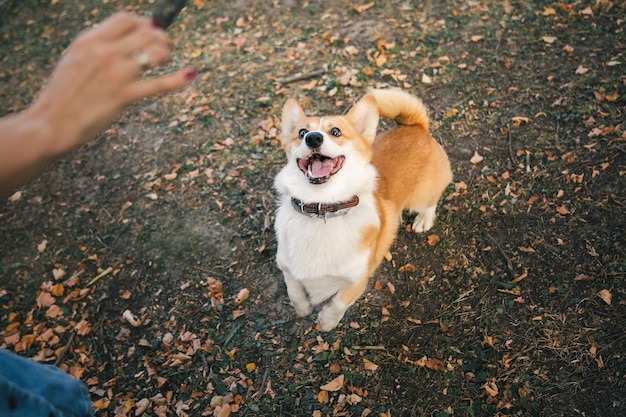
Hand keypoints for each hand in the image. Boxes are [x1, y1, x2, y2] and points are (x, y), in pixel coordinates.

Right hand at [30, 11, 195, 155]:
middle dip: (161, 38)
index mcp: (90, 40)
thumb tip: (128, 37)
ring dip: (167, 54)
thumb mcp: (75, 59)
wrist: (52, 123)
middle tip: (165, 48)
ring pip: (155, 52)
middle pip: (146, 32)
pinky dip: (179, 79)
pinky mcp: (125, 96)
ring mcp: (116, 74)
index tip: (150, 32)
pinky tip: (191, 74)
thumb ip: (99, 46)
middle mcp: (104, 52)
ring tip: (166, 61)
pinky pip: (159, 84)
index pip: (127, 19)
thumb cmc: (64, 94)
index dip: (144, 23)